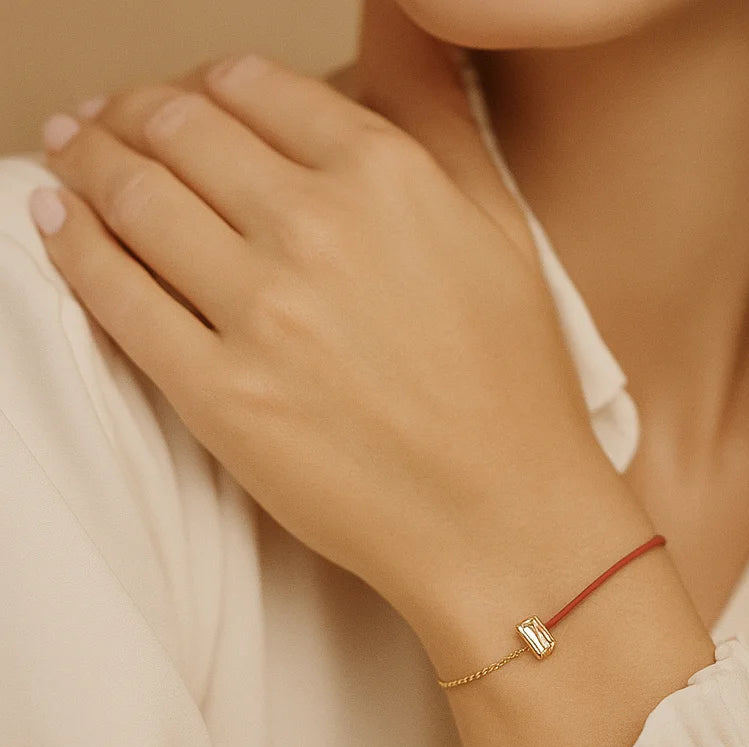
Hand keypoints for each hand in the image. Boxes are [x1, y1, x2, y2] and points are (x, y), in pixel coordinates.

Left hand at [31, 5, 648, 659]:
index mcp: (388, 177)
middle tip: (112, 122)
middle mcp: (317, 229)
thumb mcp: (499, 231)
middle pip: (178, 128)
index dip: (207, 83)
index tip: (193, 100)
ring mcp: (261, 313)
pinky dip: (70, 241)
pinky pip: (113, 293)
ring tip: (71, 153)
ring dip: (86, 159)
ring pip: (131, 195)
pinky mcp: (219, 393)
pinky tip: (57, 218)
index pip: (255, 85)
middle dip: (133, 112)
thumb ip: (437, 114)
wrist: (502, 517)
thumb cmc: (513, 386)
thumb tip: (403, 15)